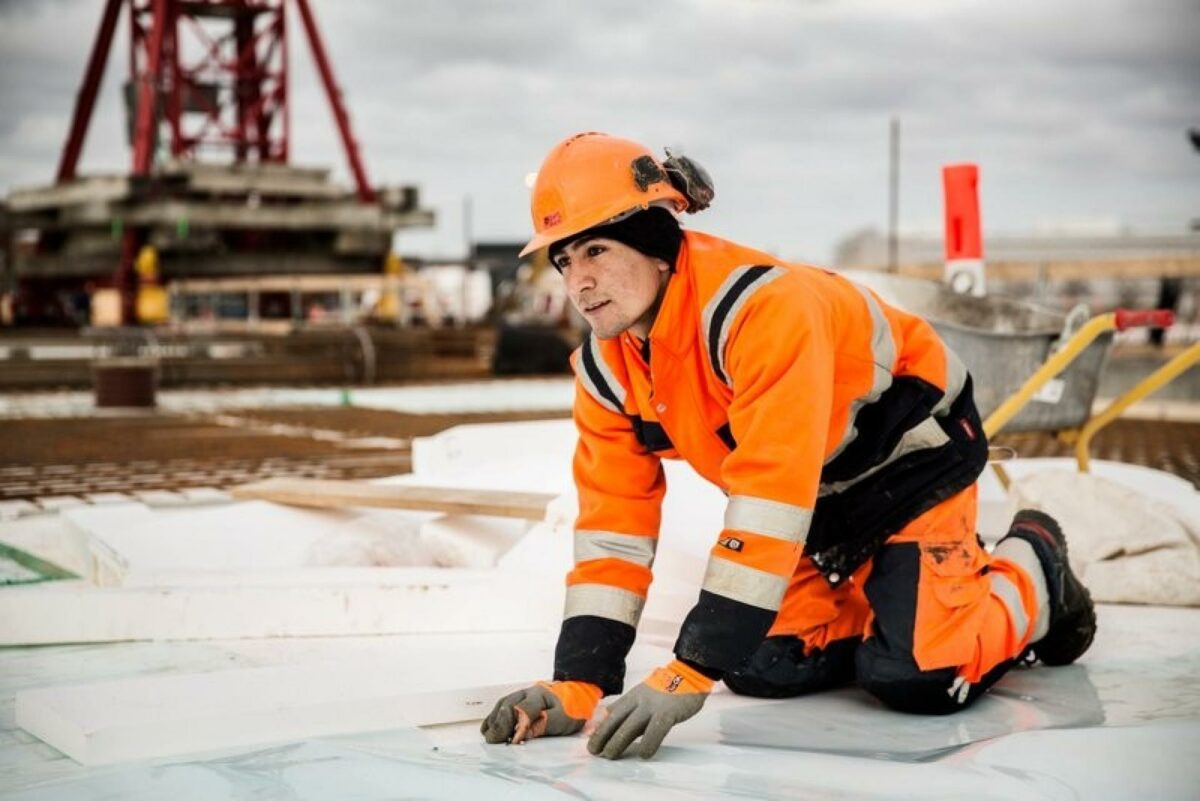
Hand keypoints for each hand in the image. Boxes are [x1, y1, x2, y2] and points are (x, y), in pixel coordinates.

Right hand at [480, 681, 602, 744]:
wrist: (578, 695)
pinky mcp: (519, 699)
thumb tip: (524, 734)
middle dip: (500, 724)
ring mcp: (522, 694)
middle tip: (494, 741)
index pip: (524, 710)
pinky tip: (489, 728)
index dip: (517, 727)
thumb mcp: (564, 719)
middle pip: (508, 705)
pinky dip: (494, 717)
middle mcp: (528, 693)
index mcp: (541, 695)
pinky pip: (502, 705)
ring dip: (495, 720)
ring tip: (490, 736)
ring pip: (503, 704)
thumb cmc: (571, 709)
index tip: (513, 741)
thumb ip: (545, 725)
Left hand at [587, 660, 713, 758]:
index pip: (610, 714)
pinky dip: (648, 743)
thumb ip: (626, 707)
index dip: (599, 729)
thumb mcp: (641, 694)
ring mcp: (652, 706)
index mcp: (632, 697)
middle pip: (616, 720)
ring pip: (630, 726)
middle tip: (594, 751)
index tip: (590, 743)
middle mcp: (638, 700)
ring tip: (610, 755)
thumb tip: (607, 718)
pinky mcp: (668, 712)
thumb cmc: (665, 689)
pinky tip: (644, 754)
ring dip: (618, 742)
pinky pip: (655, 730)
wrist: (688, 674)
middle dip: (602, 736)